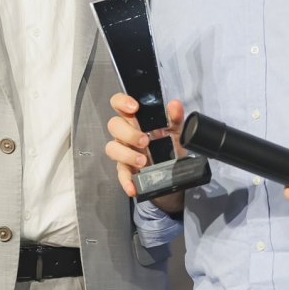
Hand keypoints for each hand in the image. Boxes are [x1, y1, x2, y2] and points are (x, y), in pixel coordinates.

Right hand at [104, 94, 184, 209]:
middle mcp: (126, 134)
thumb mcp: (176, 131)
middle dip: (128, 132)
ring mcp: (124, 152)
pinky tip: (133, 187)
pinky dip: (125, 181)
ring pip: (112, 148)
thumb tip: (175, 104)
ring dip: (126, 154)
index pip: (119, 103)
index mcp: (135, 120)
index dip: (121, 102)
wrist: (174, 174)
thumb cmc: (170, 146)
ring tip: (143, 162)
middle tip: (145, 141)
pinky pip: (120, 174)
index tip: (134, 107)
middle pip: (114, 125)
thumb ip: (176, 117)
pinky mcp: (126, 170)